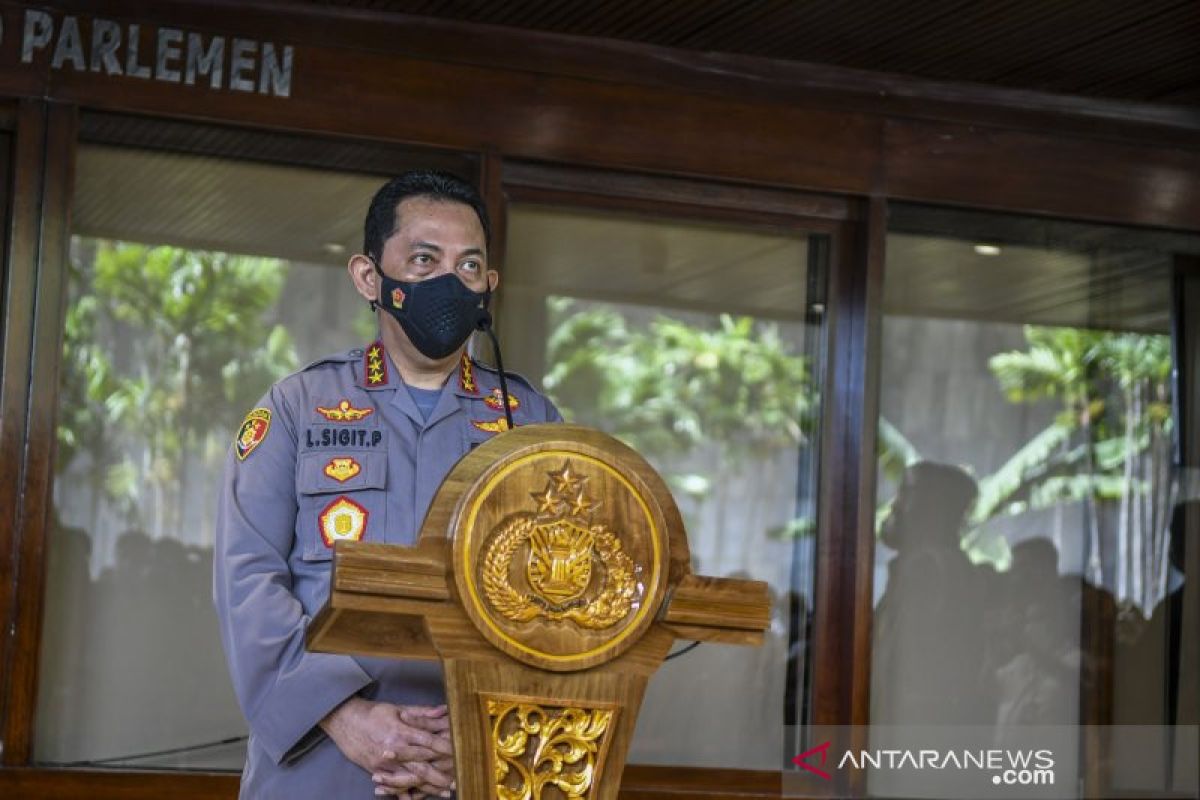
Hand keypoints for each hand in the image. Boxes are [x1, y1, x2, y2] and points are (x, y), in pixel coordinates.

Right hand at [319, 698, 454, 796]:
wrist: (345, 722)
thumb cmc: (374, 714)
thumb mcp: (398, 708)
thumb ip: (422, 713)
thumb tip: (443, 711)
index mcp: (401, 731)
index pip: (427, 741)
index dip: (444, 748)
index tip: (459, 753)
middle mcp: (394, 750)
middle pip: (422, 763)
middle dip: (441, 773)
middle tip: (457, 779)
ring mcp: (385, 763)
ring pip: (411, 778)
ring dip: (429, 787)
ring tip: (445, 792)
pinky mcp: (377, 771)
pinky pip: (393, 786)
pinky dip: (404, 795)